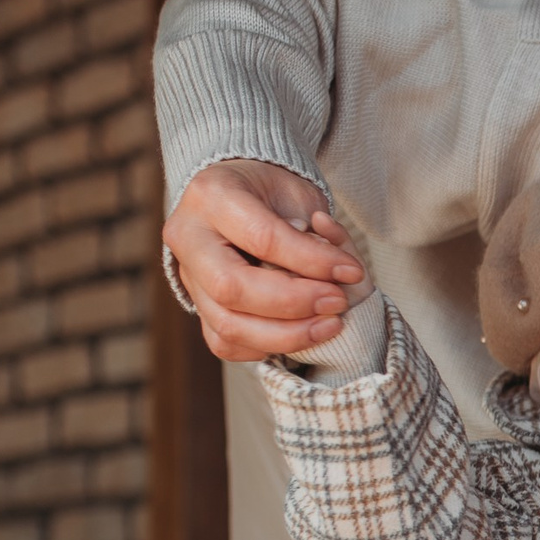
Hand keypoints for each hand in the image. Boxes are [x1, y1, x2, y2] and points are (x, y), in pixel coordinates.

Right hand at [162, 158, 367, 359]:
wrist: (242, 196)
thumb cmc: (274, 193)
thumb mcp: (298, 194)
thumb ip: (316, 232)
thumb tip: (337, 274)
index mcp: (212, 195)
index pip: (262, 239)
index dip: (312, 262)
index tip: (352, 272)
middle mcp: (188, 237)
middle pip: (232, 287)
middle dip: (294, 304)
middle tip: (337, 303)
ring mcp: (187, 275)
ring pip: (227, 325)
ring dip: (286, 335)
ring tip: (328, 325)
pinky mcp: (197, 305)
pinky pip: (225, 342)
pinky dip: (266, 346)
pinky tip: (299, 335)